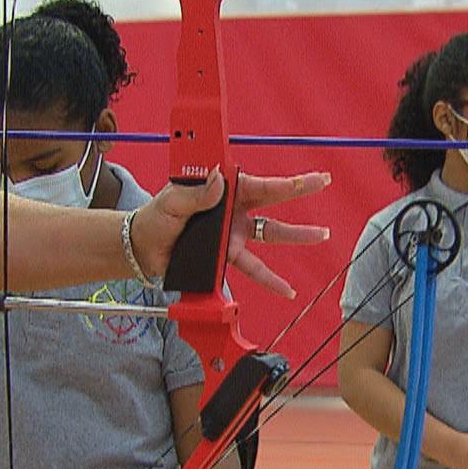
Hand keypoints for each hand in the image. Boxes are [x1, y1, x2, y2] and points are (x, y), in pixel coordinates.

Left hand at [135, 169, 331, 297]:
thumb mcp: (173, 201)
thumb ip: (196, 194)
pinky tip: (287, 289)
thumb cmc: (156, 216)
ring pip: (271, 234)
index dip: (287, 182)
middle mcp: (233, 210)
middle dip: (299, 190)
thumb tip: (217, 179)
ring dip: (296, 236)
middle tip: (323, 181)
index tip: (310, 179)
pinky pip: (253, 268)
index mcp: (223, 190)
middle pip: (272, 201)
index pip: (260, 184)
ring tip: (321, 235)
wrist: (144, 247)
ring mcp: (233, 234)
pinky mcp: (227, 257)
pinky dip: (270, 280)